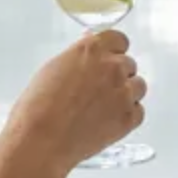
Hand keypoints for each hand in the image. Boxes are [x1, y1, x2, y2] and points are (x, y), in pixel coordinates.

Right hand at [1, 31, 146, 177]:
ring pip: (138, 86)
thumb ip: (78, 57)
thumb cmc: (39, 105)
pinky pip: (138, 111)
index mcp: (92, 49)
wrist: (42, 138)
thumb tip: (89, 54)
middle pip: (129, 64)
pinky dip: (128, 115)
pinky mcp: (128, 118)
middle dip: (117, 74)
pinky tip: (108, 119)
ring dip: (126, 93)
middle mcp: (112, 67)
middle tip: (100, 88)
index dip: (114, 50)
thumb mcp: (54, 67)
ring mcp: (123, 93)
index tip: (109, 57)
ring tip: (105, 105)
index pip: (119, 39)